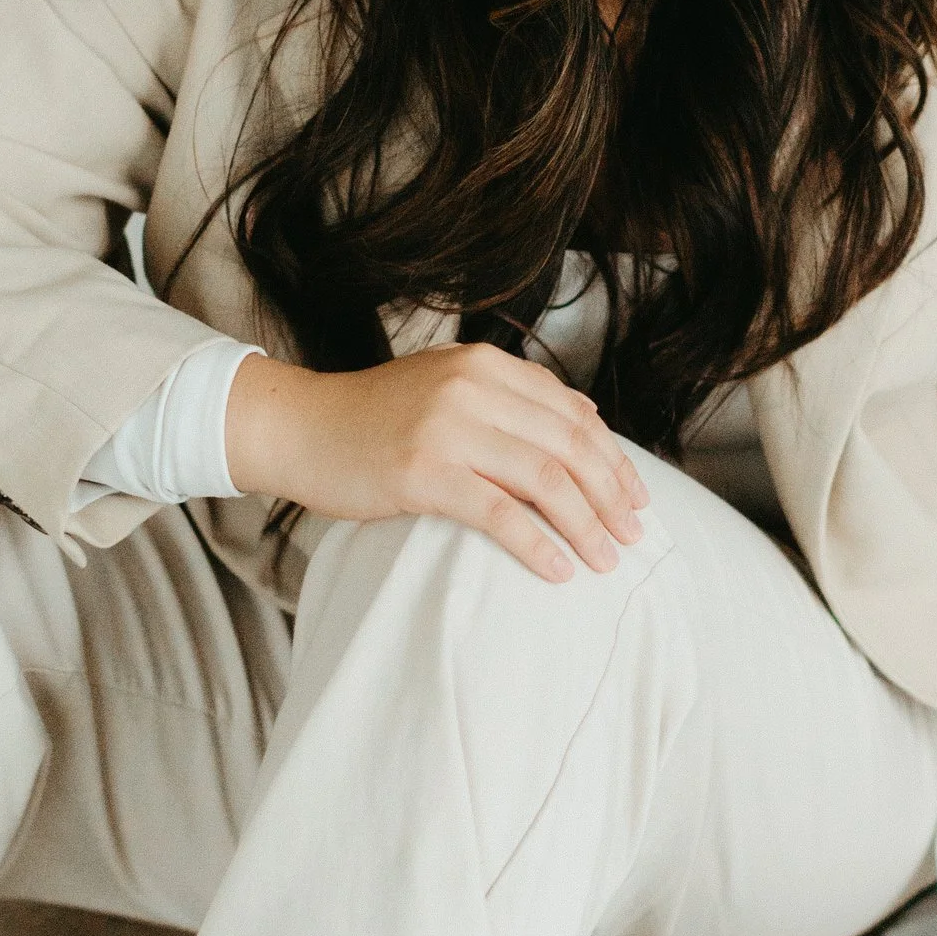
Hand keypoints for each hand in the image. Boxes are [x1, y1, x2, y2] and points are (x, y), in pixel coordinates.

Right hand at [224, 344, 649, 584]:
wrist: (299, 428)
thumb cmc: (375, 418)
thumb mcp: (447, 386)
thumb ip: (510, 397)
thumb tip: (587, 416)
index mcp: (486, 365)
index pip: (573, 413)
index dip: (613, 459)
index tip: (636, 498)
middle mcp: (473, 387)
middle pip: (569, 446)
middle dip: (611, 495)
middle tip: (634, 536)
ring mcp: (447, 427)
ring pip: (545, 479)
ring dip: (586, 525)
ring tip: (607, 559)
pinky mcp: (423, 472)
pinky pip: (500, 513)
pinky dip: (538, 544)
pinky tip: (559, 570)